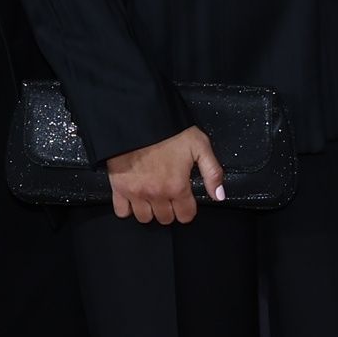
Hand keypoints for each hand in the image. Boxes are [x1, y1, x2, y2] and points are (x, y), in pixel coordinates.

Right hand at [106, 123, 223, 225]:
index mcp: (177, 186)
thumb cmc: (170, 131)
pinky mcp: (118, 187)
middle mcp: (156, 194)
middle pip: (165, 219)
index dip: (188, 209)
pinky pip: (121, 212)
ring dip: (150, 210)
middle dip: (170, 210)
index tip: (186, 200)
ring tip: (153, 196)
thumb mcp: (200, 146)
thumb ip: (213, 173)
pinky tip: (134, 197)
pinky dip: (128, 208)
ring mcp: (135, 193)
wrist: (138, 118)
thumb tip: (219, 196)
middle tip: (169, 195)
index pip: (186, 216)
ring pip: (144, 218)